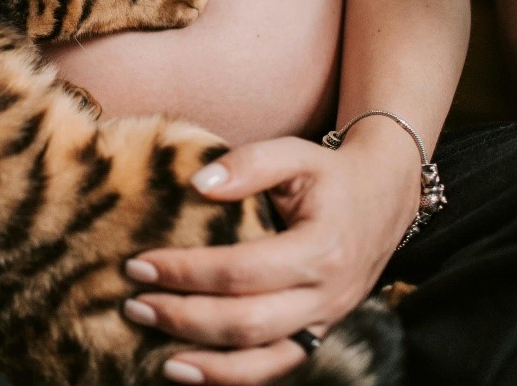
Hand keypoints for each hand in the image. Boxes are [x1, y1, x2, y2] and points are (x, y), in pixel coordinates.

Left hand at [122, 134, 418, 384]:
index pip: (242, 270)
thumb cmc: (330, 175)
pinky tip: (190, 371)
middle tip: (133, 304)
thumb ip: (248, 163)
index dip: (187, 272)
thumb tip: (197, 184)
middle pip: (247, 321)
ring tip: (155, 354)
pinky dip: (233, 376)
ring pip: (263, 357)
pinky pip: (276, 366)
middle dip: (184, 317)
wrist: (384, 198)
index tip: (138, 263)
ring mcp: (325, 321)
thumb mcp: (296, 154)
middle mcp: (326, 294)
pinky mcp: (318, 334)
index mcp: (321, 249)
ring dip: (206, 361)